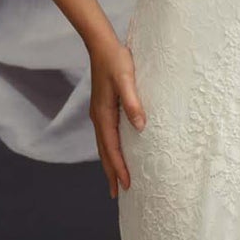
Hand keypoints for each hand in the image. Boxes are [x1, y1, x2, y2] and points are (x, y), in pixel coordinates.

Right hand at [90, 38, 145, 197]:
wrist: (101, 46)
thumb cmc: (116, 60)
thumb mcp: (127, 80)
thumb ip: (133, 103)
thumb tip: (140, 126)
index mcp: (103, 115)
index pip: (111, 148)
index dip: (119, 168)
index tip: (125, 185)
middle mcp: (98, 118)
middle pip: (104, 152)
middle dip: (111, 173)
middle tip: (117, 193)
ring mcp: (99, 114)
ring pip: (104, 146)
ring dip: (110, 164)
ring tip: (116, 179)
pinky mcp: (102, 109)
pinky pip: (106, 136)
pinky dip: (109, 150)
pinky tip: (116, 152)